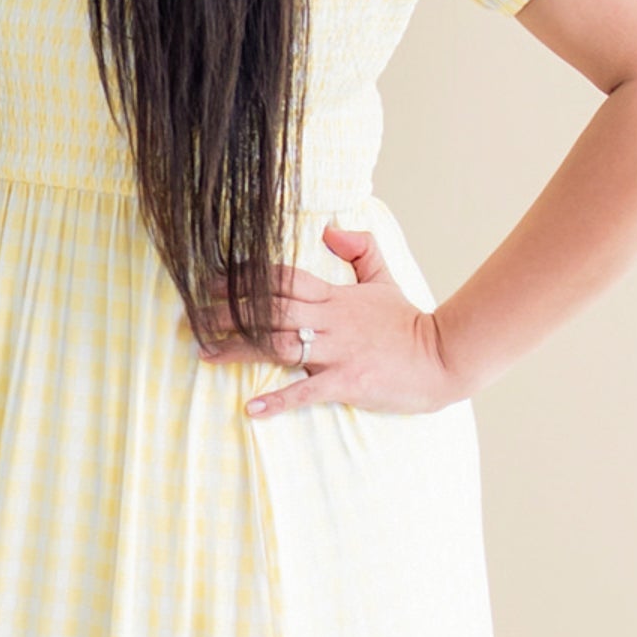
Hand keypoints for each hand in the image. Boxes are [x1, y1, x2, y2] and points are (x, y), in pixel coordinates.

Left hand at [199, 225, 469, 416]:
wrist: (444, 357)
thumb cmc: (408, 324)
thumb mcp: (385, 279)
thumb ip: (360, 249)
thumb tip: (331, 227)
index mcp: (336, 296)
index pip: (283, 278)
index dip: (245, 277)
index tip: (211, 279)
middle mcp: (332, 320)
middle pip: (271, 309)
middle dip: (229, 311)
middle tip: (192, 314)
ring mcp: (339, 351)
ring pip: (280, 345)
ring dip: (240, 349)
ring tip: (205, 352)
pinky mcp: (348, 381)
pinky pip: (308, 390)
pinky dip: (279, 400)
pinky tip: (252, 408)